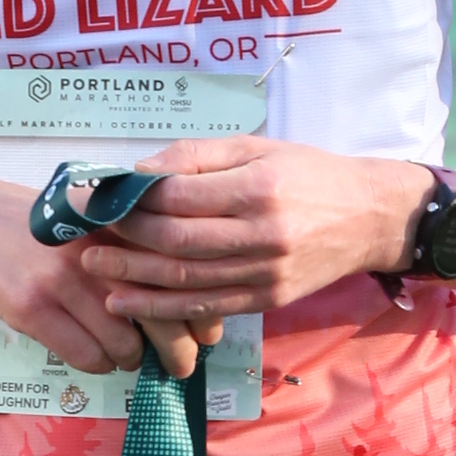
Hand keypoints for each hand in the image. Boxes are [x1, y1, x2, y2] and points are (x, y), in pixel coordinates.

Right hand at [0, 173, 228, 381]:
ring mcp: (64, 282)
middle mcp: (98, 253)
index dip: (198, 313)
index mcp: (118, 227)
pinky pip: (86, 357)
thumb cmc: (34, 226)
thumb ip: (130, 250)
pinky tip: (90, 353)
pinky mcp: (32, 309)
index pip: (179, 278)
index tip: (206, 333)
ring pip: (124, 346)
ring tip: (122, 354)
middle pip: (161, 318)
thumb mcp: (89, 224)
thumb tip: (183, 297)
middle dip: (178, 352)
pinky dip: (97, 364)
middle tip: (182, 366)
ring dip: (129, 359)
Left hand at [71, 139, 422, 327]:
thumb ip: (197, 156)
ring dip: (132, 278)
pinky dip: (162, 308)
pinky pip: (207, 307)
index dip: (133, 199)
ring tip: (94, 269)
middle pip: (177, 241)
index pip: (179, 197)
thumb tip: (139, 171)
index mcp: (259, 188)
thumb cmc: (309, 173)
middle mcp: (263, 234)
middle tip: (87, 233)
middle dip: (125, 238)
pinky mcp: (268, 300)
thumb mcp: (258, 147)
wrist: (369, 217)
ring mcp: (266, 273)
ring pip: (186, 280)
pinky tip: (127, 302)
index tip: (101, 196)